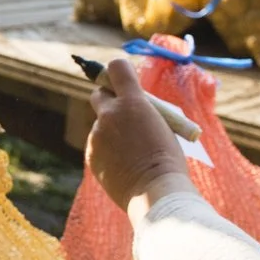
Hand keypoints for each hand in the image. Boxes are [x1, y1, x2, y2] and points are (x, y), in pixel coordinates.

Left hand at [86, 57, 191, 211]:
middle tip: (122, 113)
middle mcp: (109, 114)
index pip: (116, 68)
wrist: (156, 192)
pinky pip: (98, 146)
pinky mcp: (91, 154)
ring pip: (101, 125)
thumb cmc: (168, 159)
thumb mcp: (162, 124)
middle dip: (108, 100)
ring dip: (111, 132)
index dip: (120, 73)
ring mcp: (97, 135)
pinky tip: (124, 165)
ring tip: (132, 152)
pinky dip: (108, 152)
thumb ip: (142, 111)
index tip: (125, 82)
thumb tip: (132, 105)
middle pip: (99, 93)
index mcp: (132, 101)